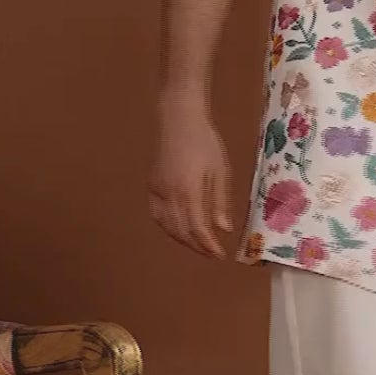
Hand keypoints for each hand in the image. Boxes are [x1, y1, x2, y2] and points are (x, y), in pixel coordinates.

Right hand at [149, 99, 233, 259]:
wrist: (179, 119)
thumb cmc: (205, 141)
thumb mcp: (220, 170)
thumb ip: (219, 201)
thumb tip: (223, 228)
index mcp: (189, 191)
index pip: (197, 228)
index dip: (208, 245)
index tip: (219, 255)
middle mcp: (170, 194)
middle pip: (180, 231)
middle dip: (196, 246)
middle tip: (211, 254)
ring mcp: (158, 190)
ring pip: (166, 226)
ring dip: (181, 240)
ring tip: (197, 245)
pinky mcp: (152, 185)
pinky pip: (157, 214)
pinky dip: (167, 227)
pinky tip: (178, 229)